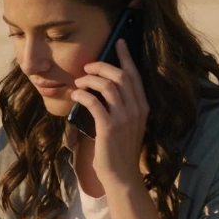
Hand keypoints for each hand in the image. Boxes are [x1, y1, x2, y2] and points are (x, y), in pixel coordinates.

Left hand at [70, 38, 149, 189]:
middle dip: (102, 65)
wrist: (121, 176)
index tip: (119, 42)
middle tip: (87, 66)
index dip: (126, 57)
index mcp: (142, 107)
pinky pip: (94, 102)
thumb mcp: (126, 125)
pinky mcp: (109, 127)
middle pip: (120, 75)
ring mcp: (124, 118)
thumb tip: (100, 89)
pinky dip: (83, 94)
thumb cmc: (119, 151)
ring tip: (79, 82)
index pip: (135, 75)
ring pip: (107, 85)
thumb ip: (120, 107)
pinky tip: (76, 94)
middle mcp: (136, 109)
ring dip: (90, 79)